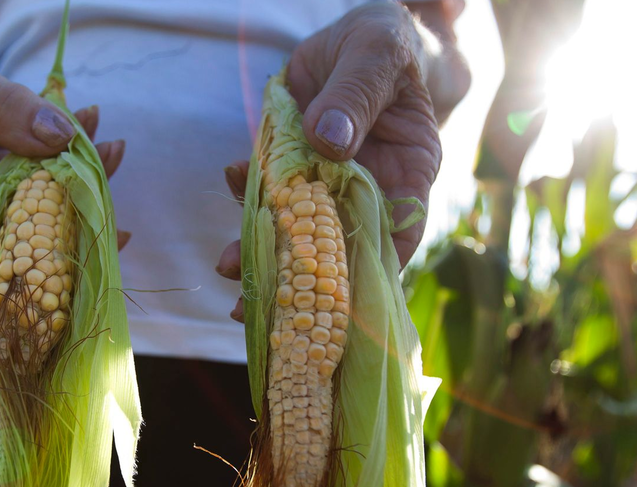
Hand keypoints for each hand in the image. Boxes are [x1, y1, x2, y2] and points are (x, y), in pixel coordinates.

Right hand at [0, 32, 125, 291]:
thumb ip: (2, 106)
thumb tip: (62, 139)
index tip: (50, 290)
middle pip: (4, 245)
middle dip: (62, 240)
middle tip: (115, 229)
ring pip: (34, 215)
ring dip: (79, 193)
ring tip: (112, 154)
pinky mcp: (2, 183)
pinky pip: (43, 185)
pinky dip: (74, 166)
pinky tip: (102, 142)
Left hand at [216, 3, 441, 321]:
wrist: (354, 32)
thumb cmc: (385, 43)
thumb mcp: (376, 56)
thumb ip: (356, 96)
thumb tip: (330, 140)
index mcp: (408, 171)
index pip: (398, 233)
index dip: (368, 271)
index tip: (332, 296)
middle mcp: (369, 186)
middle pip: (338, 246)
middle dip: (297, 279)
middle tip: (255, 304)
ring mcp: (329, 180)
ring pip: (298, 227)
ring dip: (263, 250)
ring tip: (228, 267)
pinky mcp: (295, 164)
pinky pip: (271, 189)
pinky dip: (250, 192)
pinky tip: (234, 176)